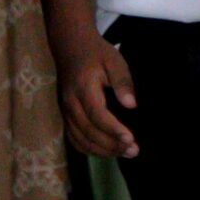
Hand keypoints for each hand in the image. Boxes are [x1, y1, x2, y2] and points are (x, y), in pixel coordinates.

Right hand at [55, 30, 138, 158]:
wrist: (70, 46)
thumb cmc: (96, 53)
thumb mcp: (114, 61)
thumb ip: (123, 82)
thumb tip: (131, 105)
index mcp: (83, 88)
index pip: (97, 115)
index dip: (113, 130)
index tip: (131, 139)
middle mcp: (71, 103)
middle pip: (89, 132)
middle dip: (112, 145)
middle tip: (134, 151)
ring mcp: (65, 111)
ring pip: (80, 139)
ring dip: (102, 151)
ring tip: (124, 153)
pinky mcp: (65, 115)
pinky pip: (74, 139)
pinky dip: (89, 149)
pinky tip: (106, 151)